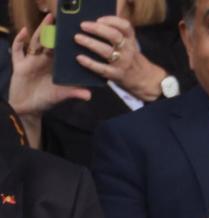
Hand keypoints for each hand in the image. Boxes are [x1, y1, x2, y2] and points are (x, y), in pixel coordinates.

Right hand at [9, 16, 91, 144]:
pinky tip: (24, 31)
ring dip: (41, 30)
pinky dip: (19, 40)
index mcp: (56, 66)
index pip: (63, 50)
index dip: (68, 41)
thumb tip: (89, 95)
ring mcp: (32, 60)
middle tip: (64, 18)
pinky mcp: (20, 64)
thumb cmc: (46, 99)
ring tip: (49, 18)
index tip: (78, 31)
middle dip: (56, 30)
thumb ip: (74, 93)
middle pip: (51, 42)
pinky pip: (18, 50)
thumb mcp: (61, 95)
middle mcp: (45, 60)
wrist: (28, 107)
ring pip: (36, 41)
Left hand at [74, 16, 166, 100]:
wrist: (145, 79)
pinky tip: (80, 58)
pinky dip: (90, 63)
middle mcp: (128, 50)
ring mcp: (123, 62)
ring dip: (90, 43)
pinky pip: (102, 68)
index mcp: (131, 40)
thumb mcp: (129, 44)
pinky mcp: (117, 74)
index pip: (125, 26)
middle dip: (97, 29)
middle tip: (83, 26)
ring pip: (106, 51)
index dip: (111, 20)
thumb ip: (117, 35)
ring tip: (78, 38)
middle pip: (114, 36)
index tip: (99, 19)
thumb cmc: (131, 59)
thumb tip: (94, 25)